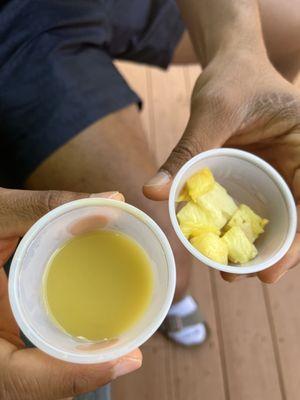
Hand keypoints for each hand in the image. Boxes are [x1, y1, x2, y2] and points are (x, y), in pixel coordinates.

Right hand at [0, 188, 141, 399]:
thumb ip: (48, 207)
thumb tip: (113, 198)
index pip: (17, 376)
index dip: (73, 378)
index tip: (129, 359)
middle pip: (32, 386)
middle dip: (82, 378)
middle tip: (130, 355)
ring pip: (30, 381)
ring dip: (71, 373)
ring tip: (116, 350)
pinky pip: (26, 364)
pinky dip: (56, 362)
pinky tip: (84, 342)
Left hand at [143, 50, 299, 283]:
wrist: (231, 64)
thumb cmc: (232, 78)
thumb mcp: (211, 111)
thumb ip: (186, 151)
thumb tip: (152, 191)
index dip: (297, 241)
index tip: (271, 269)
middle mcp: (298, 165)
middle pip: (296, 219)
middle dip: (274, 254)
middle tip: (239, 277)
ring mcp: (279, 173)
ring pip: (276, 219)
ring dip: (256, 248)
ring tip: (226, 271)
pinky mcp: (258, 176)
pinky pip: (254, 207)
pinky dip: (241, 228)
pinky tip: (219, 245)